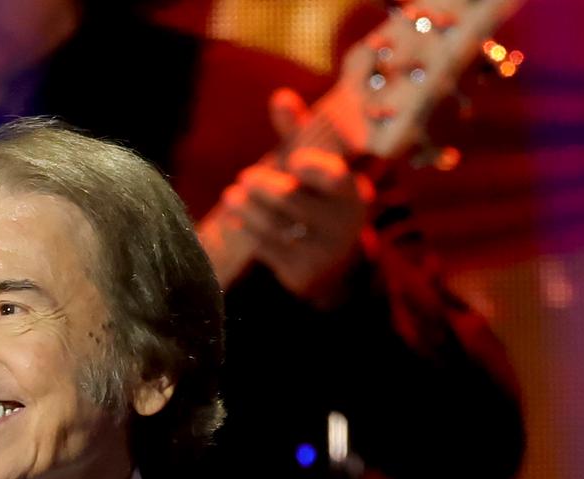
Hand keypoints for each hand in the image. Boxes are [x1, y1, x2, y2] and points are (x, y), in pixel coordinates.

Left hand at [218, 87, 373, 304]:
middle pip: (295, 201)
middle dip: (266, 188)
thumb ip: (298, 132)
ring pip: (276, 226)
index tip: (295, 160)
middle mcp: (342, 224)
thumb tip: (280, 98)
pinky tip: (236, 218)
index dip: (317, 170)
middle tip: (245, 177)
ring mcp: (323, 253)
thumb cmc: (318, 197)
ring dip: (248, 209)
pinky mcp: (302, 274)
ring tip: (233, 196)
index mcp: (351, 192)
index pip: (337, 180)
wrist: (332, 260)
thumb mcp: (315, 164)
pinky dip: (248, 231)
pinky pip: (268, 249)